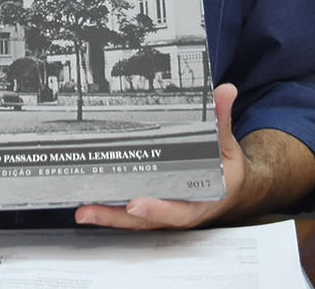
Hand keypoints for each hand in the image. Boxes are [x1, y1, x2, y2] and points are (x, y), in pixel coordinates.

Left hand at [74, 83, 249, 229]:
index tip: (137, 204)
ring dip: (108, 217)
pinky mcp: (153, 209)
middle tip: (91, 210)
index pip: (179, 209)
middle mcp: (179, 211)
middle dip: (118, 217)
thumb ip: (222, 120)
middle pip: (146, 220)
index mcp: (201, 200)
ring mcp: (164, 213)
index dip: (158, 208)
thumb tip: (224, 92)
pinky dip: (110, 211)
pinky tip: (88, 205)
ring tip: (83, 211)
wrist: (231, 189)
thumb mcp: (227, 146)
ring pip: (133, 221)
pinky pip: (129, 214)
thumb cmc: (226, 170)